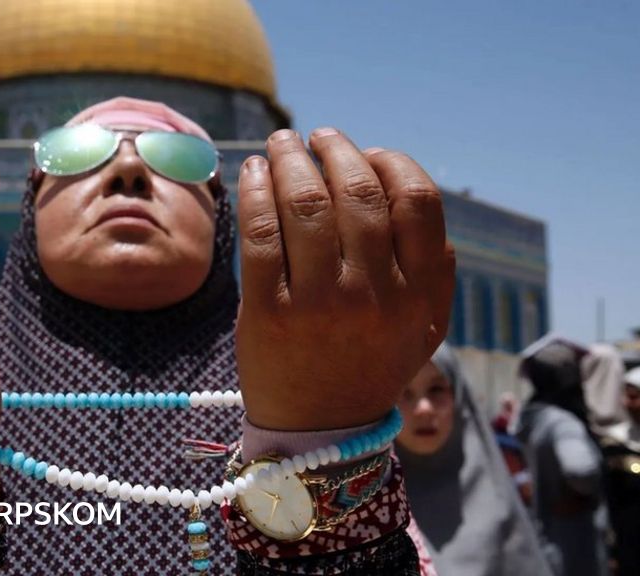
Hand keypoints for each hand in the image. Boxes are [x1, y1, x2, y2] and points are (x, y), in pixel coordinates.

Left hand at [235, 128, 454, 430]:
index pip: (417, 201)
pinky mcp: (267, 313)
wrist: (318, 431)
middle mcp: (374, 295)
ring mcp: (318, 304)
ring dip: (289, 160)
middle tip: (316, 136)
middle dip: (334, 150)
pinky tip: (253, 173)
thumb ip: (432, 268)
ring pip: (305, 205)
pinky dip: (255, 191)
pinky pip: (260, 233)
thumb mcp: (422, 327)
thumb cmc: (369, 365)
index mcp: (418, 294)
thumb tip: (407, 188)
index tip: (367, 153)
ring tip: (281, 145)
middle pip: (357, 192)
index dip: (390, 162)